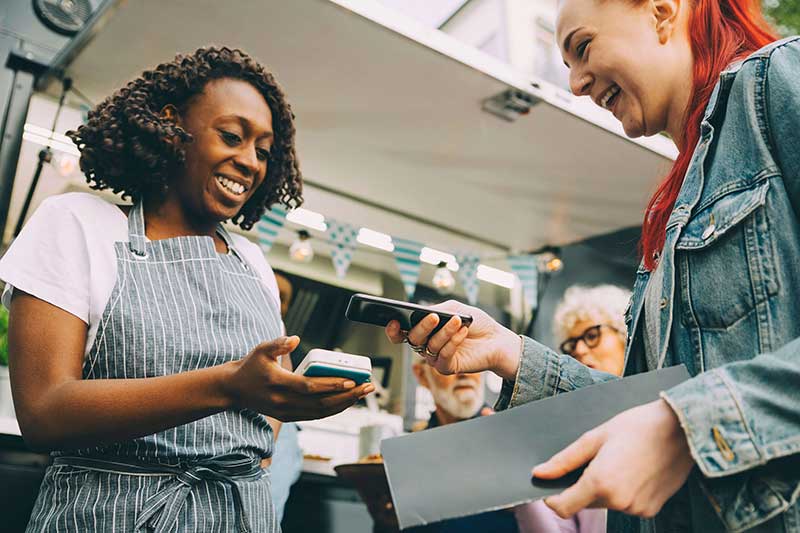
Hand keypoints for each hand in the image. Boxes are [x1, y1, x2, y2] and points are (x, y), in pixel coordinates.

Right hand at [223, 336, 373, 421]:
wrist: (233, 390)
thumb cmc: (250, 366)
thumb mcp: (261, 349)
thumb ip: (278, 343)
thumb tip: (296, 339)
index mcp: (278, 384)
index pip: (310, 387)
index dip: (332, 385)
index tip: (351, 380)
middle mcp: (283, 402)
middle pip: (321, 403)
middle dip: (347, 396)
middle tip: (367, 387)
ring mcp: (286, 412)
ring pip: (320, 412)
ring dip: (344, 404)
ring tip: (362, 393)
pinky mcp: (288, 417)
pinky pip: (315, 415)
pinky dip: (332, 410)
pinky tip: (346, 401)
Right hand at [384, 300, 520, 379]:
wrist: (496, 339)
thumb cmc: (475, 323)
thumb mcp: (454, 309)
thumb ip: (437, 309)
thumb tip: (421, 313)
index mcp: (424, 330)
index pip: (401, 333)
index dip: (393, 330)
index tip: (394, 321)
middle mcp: (426, 345)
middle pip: (413, 339)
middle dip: (423, 327)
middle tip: (435, 317)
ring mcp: (435, 357)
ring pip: (430, 345)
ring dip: (444, 332)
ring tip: (458, 321)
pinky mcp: (447, 367)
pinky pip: (444, 355)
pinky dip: (453, 342)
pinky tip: (463, 332)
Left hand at [533, 399, 693, 518]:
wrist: (682, 429)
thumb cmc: (637, 426)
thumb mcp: (596, 437)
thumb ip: (565, 460)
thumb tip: (539, 473)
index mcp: (600, 483)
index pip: (563, 507)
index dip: (553, 498)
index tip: (550, 488)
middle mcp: (618, 502)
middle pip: (585, 502)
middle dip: (583, 485)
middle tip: (597, 458)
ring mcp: (636, 508)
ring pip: (606, 503)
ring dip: (605, 488)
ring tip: (620, 460)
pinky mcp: (651, 509)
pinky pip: (626, 505)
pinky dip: (624, 492)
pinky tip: (634, 469)